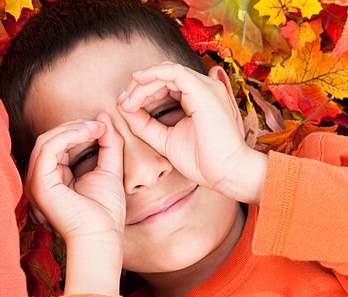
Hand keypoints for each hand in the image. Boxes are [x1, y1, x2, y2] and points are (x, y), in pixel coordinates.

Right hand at [25, 112, 126, 245]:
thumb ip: (108, 144)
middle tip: (100, 125)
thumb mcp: (109, 169)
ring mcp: (36, 182)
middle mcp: (40, 180)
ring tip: (95, 128)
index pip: (58, 145)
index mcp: (53, 178)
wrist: (102, 237)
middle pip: (50, 139)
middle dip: (75, 127)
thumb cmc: (105, 212)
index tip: (103, 127)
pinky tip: (88, 134)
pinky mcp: (40, 183)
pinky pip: (48, 148)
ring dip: (72, 129)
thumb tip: (103, 117)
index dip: (78, 131)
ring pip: (47, 140)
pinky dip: (68, 136)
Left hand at [118, 62, 267, 203]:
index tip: (125, 107)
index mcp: (198, 97)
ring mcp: (205, 86)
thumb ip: (146, 125)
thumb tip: (125, 109)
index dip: (142, 91)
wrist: (224, 173)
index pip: (166, 83)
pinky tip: (138, 87)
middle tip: (123, 102)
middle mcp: (204, 87)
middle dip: (139, 86)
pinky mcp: (202, 90)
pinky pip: (172, 73)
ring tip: (127, 102)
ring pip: (166, 71)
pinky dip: (152, 77)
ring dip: (142, 84)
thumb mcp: (166, 139)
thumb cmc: (202, 160)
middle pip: (164, 73)